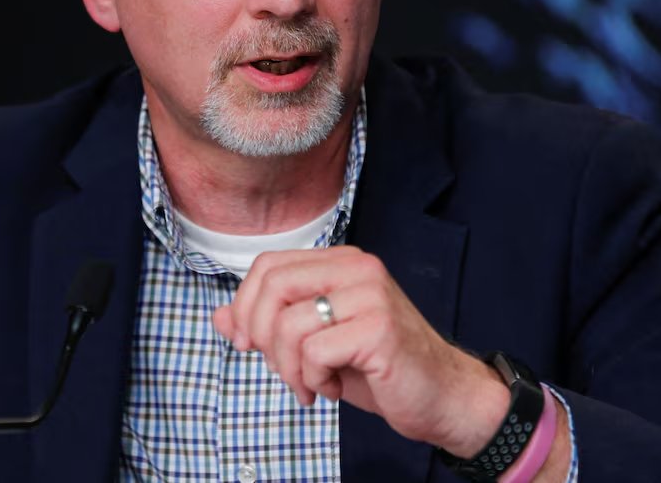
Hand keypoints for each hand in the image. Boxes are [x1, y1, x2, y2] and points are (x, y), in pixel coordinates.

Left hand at [211, 246, 509, 455]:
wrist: (441, 397)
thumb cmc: (378, 369)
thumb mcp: (315, 344)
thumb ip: (270, 326)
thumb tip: (219, 316)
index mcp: (342, 262)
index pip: (268, 265)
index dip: (245, 306)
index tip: (247, 344)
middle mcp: (357, 268)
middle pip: (272, 286)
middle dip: (261, 337)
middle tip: (280, 369)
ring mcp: (371, 295)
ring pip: (289, 324)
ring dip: (289, 369)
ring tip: (313, 384)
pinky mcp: (379, 328)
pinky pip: (314, 351)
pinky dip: (313, 379)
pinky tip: (332, 388)